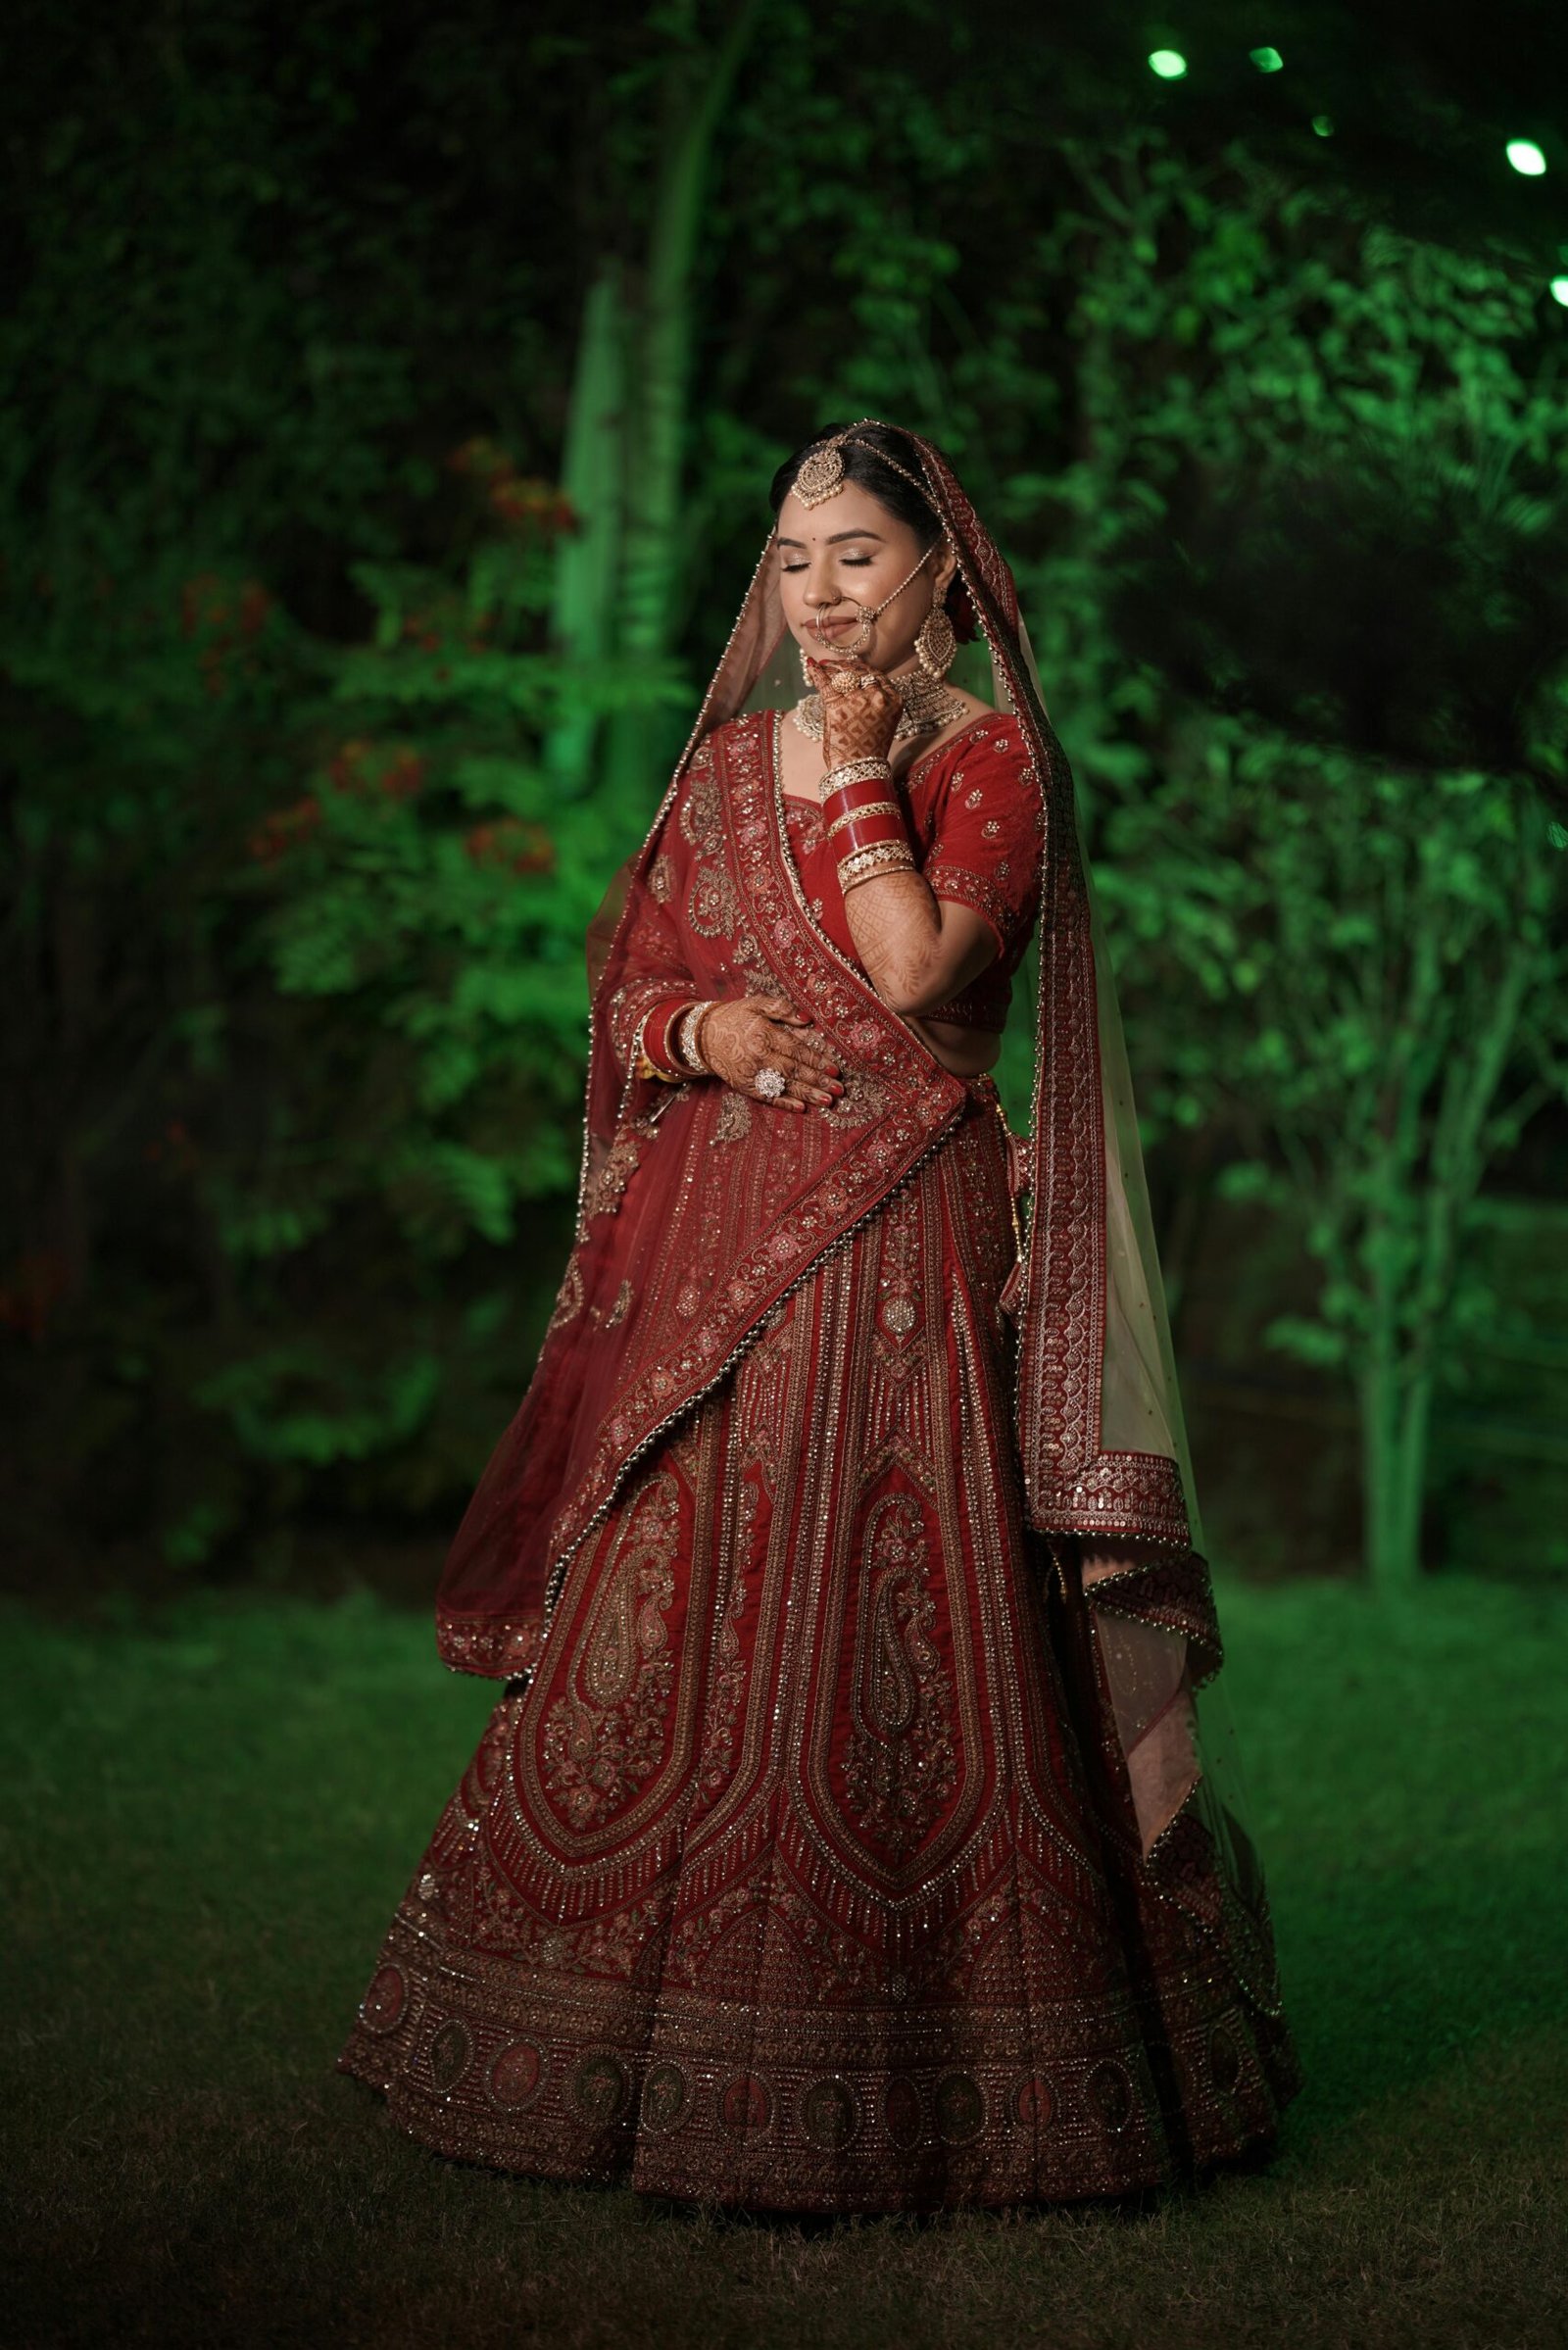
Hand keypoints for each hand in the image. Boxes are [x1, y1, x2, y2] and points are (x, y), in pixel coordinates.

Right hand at [699, 992, 844, 1112]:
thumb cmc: (734, 1017)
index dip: (817, 1061)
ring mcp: (750, 1074)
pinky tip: (800, 1108)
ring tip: (827, 1101)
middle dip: (818, 1081)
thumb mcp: (756, 1004)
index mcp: (763, 1035)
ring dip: (807, 1095)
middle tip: (839, 1090)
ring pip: (783, 1086)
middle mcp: (758, 1056)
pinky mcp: (743, 1086)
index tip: (835, 1069)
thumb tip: (807, 1020)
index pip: (796, 1050)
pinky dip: (783, 1103)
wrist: (703, 1036)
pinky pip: (766, 1097)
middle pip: (794, 1071)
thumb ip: (781, 1008)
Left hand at [805, 652, 901, 776]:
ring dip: (832, 668)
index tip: (852, 666)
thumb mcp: (882, 722)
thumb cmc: (869, 751)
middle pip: (861, 672)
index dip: (862, 669)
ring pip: (844, 675)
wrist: (858, 771)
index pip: (877, 676)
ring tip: (824, 665)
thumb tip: (857, 681)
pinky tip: (811, 665)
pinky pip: (825, 684)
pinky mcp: (837, 706)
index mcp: (894, 701)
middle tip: (834, 663)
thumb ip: (876, 701)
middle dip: (847, 666)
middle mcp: (878, 697)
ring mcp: (858, 700)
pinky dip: (817, 673)